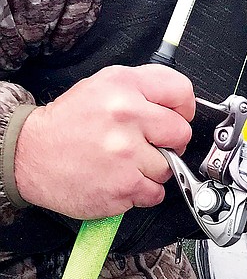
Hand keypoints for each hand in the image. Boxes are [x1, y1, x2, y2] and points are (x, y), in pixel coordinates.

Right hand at [15, 64, 194, 218]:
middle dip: (170, 143)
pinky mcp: (124, 185)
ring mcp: (126, 152)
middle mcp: (126, 115)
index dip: (183, 109)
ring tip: (125, 163)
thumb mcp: (101, 87)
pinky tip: (121, 179)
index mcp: (123, 85)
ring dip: (152, 170)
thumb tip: (176, 107)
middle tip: (148, 144)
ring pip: (169, 168)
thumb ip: (140, 91)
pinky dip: (142, 192)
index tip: (176, 118)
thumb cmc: (68, 124)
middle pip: (181, 133)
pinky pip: (155, 193)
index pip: (181, 91)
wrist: (31, 156)